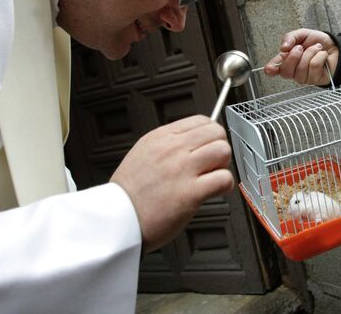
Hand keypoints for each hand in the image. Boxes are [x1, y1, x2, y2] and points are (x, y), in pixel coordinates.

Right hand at [110, 115, 233, 252]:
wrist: (116, 219)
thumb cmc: (129, 192)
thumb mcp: (143, 152)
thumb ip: (168, 144)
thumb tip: (192, 140)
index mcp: (161, 137)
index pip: (201, 120)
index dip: (210, 134)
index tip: (209, 145)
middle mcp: (173, 149)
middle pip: (216, 132)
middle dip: (219, 147)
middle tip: (212, 162)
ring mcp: (182, 170)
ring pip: (223, 151)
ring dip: (222, 165)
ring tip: (211, 177)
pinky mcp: (190, 193)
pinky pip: (223, 179)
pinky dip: (225, 186)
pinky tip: (215, 191)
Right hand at [263, 28, 338, 85]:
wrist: (335, 46)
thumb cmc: (317, 41)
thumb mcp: (302, 34)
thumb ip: (290, 37)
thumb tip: (283, 47)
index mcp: (287, 59)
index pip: (275, 67)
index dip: (271, 69)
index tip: (269, 69)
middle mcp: (294, 70)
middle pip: (285, 71)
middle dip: (293, 56)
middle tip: (300, 47)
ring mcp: (304, 77)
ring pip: (301, 68)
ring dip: (310, 53)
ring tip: (316, 48)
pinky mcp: (315, 79)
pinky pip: (313, 67)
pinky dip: (319, 56)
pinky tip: (322, 55)